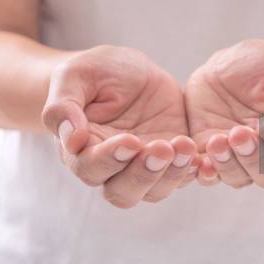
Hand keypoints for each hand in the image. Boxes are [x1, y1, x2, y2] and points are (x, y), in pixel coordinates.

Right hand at [42, 46, 198, 207]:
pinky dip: (193, 170)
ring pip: (155, 190)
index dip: (109, 160)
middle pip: (123, 192)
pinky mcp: (171, 159)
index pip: (91, 169)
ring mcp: (143, 167)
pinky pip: (183, 176)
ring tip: (185, 146)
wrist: (126, 70)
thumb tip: (71, 141)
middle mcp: (111, 168)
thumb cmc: (93, 73)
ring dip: (172, 173)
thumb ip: (63, 107)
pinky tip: (200, 155)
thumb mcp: (74, 77)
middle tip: (162, 147)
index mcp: (81, 151)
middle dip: (144, 174)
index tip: (129, 141)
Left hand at [185, 39, 263, 188]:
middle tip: (240, 132)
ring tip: (217, 140)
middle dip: (253, 158)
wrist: (230, 63)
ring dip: (227, 164)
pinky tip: (200, 162)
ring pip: (237, 178)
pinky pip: (207, 173)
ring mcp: (237, 156)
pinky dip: (203, 173)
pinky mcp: (209, 152)